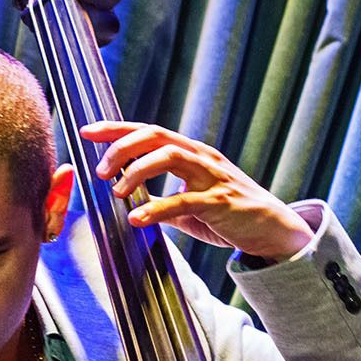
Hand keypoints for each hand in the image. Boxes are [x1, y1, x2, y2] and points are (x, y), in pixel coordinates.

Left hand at [80, 121, 314, 260]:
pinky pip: (184, 200)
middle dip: (123, 146)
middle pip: (156, 136)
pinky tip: (136, 218)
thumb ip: (164, 203)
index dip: (116, 129)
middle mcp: (201, 157)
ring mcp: (213, 177)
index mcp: (192, 153)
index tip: (87, 132)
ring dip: (137, 170)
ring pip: (170, 157)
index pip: (149, 132)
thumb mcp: (191, 207)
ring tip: (116, 191)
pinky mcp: (221, 203)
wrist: (273, 230)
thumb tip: (135, 207)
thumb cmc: (231, 216)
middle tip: (100, 169)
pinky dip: (156, 208)